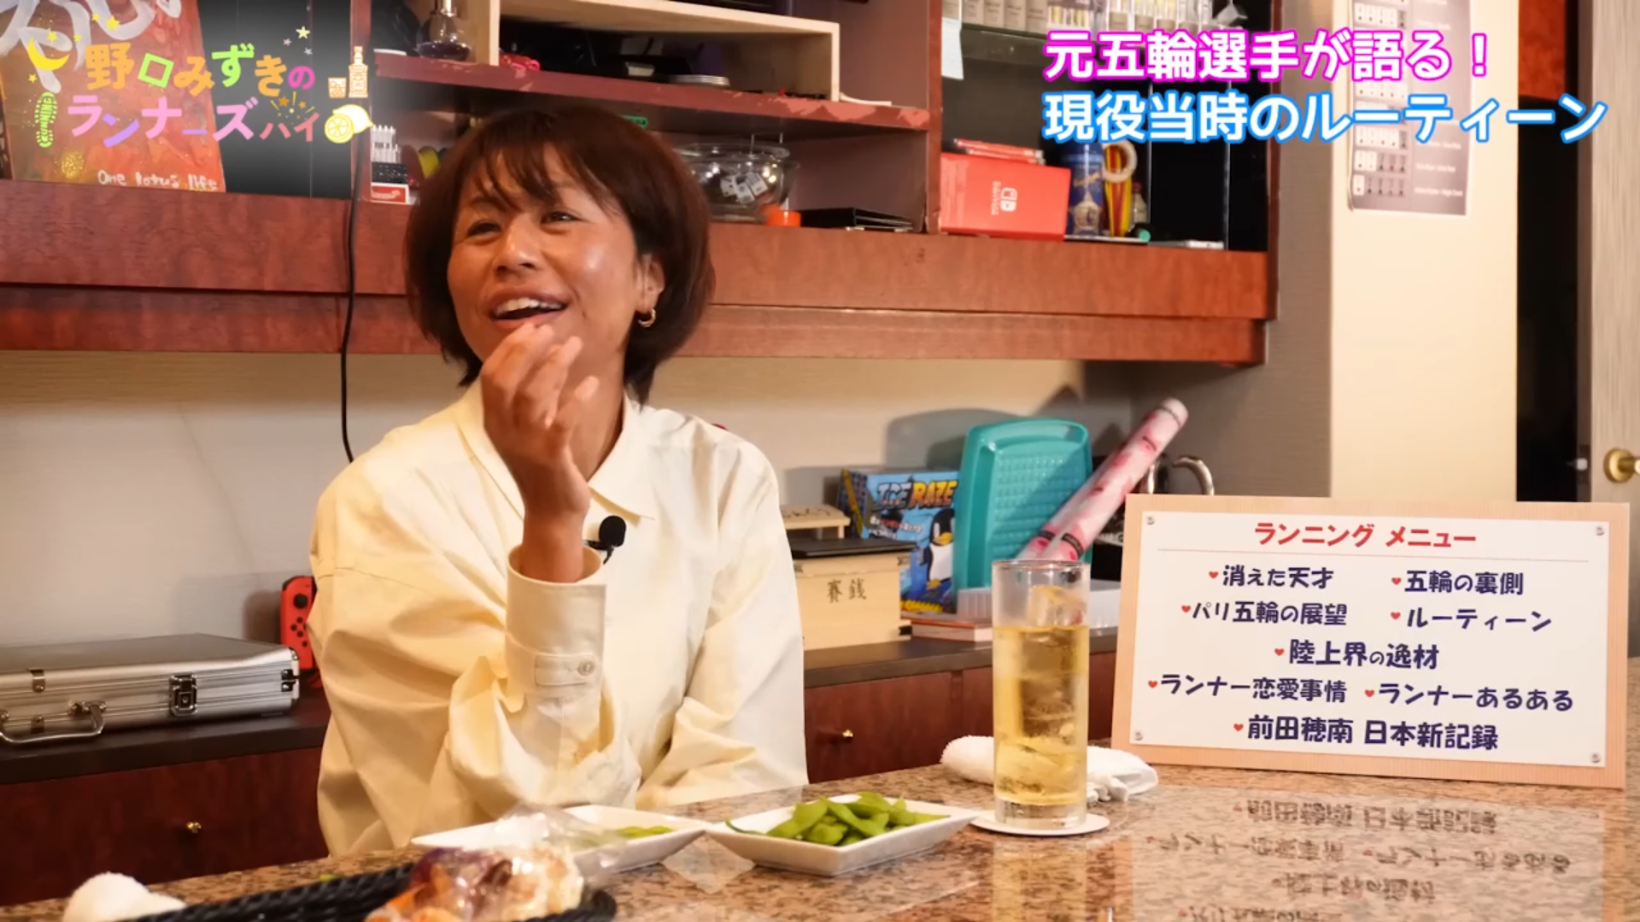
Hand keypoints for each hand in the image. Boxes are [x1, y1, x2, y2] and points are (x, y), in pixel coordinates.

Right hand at [480, 325, 600, 580]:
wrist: (551, 512)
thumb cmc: (542, 465)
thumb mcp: (534, 427)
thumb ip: (538, 396)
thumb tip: (549, 356)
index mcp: (494, 422)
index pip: (491, 377)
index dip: (509, 349)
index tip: (531, 327)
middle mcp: (503, 431)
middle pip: (505, 381)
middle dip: (526, 350)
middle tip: (550, 329)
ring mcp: (525, 445)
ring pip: (533, 396)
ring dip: (553, 366)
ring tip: (573, 346)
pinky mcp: (550, 457)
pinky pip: (562, 421)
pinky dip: (577, 399)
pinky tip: (591, 383)